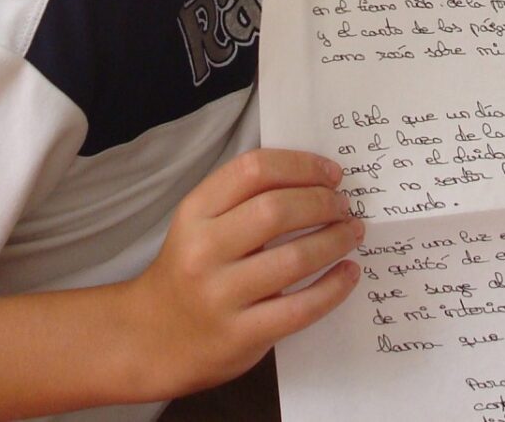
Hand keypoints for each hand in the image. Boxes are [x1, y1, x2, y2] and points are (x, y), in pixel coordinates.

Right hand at [122, 150, 361, 399]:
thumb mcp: (199, 224)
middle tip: (344, 206)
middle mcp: (203, 250)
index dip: (301, 165)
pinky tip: (348, 273)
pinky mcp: (241, 334)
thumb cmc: (190, 270)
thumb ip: (244, 198)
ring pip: (294, 259)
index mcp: (195, 212)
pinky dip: (334, 288)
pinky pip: (300, 308)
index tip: (331, 173)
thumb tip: (315, 177)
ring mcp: (221, 295)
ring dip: (334, 240)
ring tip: (351, 233)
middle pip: (276, 210)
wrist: (153, 339)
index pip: (253, 170)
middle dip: (322, 202)